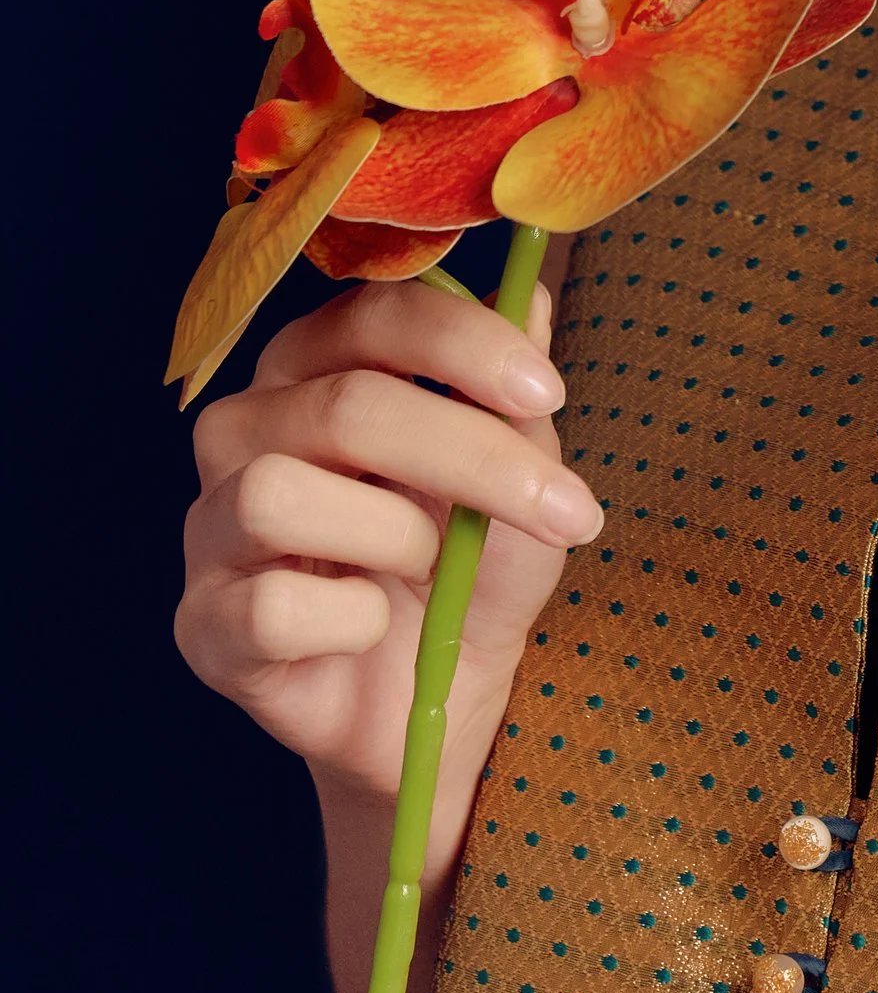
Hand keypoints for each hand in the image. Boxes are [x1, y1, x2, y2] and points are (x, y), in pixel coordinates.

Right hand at [176, 274, 602, 841]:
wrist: (445, 692)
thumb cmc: (472, 561)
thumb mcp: (518, 473)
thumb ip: (514, 395)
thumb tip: (532, 299)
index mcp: (316, 366)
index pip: (370, 314)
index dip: (463, 344)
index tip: (548, 394)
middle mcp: (247, 429)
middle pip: (344, 407)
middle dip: (469, 455)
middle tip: (558, 507)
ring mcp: (213, 525)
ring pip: (278, 495)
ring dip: (393, 536)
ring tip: (429, 566)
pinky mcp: (204, 623)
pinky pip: (269, 607)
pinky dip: (351, 621)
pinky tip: (373, 626)